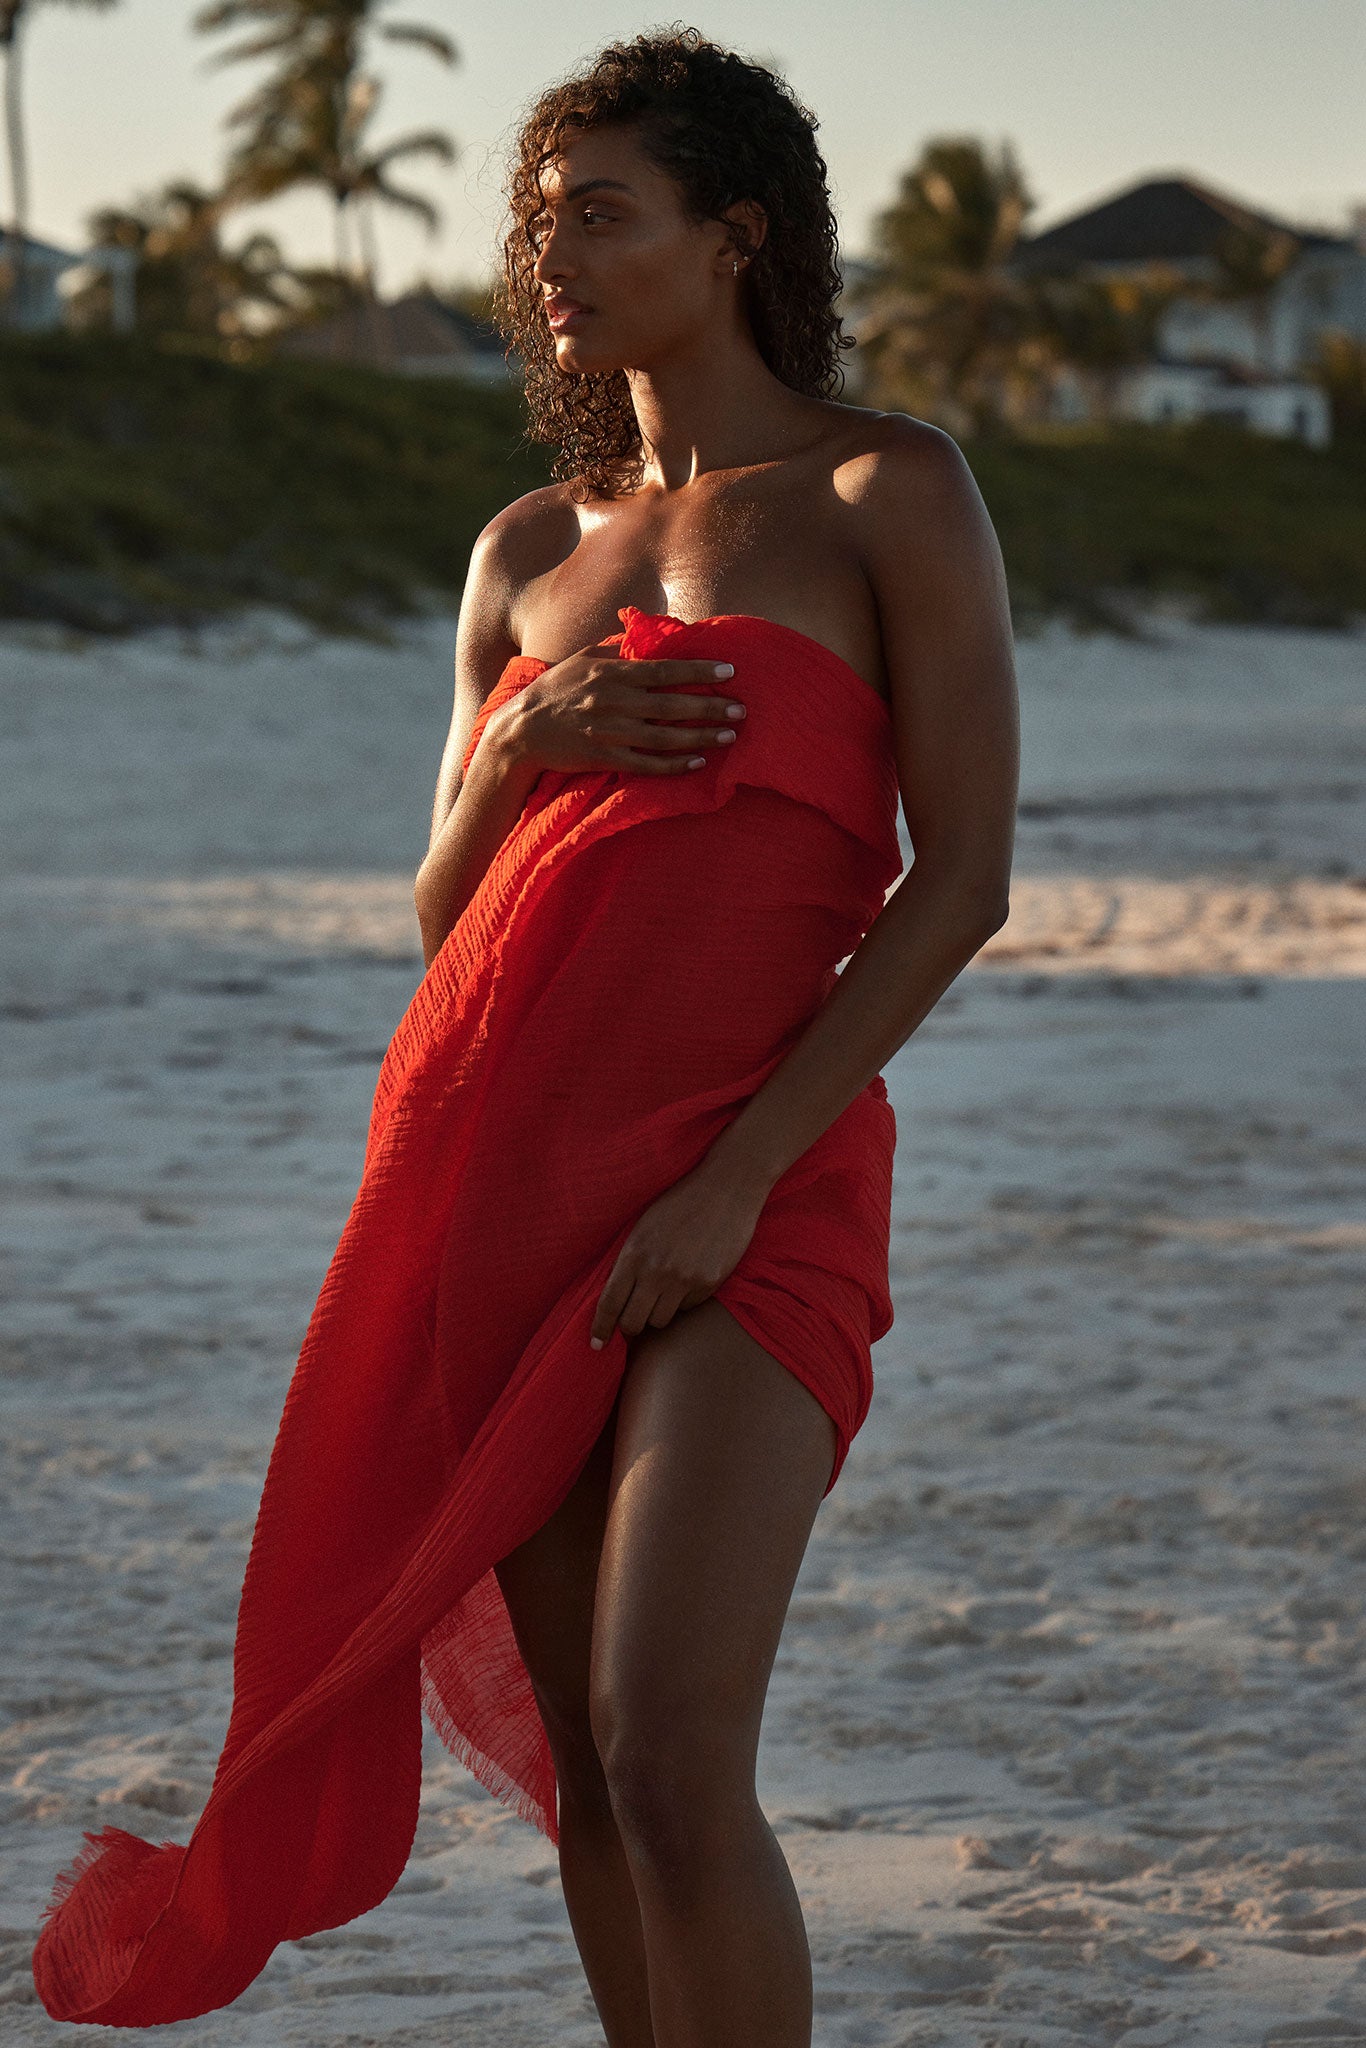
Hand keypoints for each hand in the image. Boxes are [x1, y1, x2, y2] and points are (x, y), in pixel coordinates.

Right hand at [502, 640, 746, 777]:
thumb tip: (641, 633)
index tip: (729, 671)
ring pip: (663, 737)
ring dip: (700, 737)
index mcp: (610, 672)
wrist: (519, 733)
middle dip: (710, 707)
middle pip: (671, 705)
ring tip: (729, 736)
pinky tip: (697, 763)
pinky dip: (673, 765)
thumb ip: (613, 647)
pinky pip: (646, 764)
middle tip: (741, 709)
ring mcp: (608, 732)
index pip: (664, 670)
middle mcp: (612, 701)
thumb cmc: (554, 691)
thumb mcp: (580, 659)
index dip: (698, 671)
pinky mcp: (603, 758)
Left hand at [589, 1164, 765, 1347]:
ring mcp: (684, 1279)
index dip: (601, 1328)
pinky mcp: (708, 1283)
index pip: (609, 1303)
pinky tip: (688, 1278)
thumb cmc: (680, 1202)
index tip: (596, 1344)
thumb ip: (629, 1260)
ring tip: (662, 1295)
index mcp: (634, 1254)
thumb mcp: (643, 1226)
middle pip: (634, 1322)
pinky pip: (688, 1307)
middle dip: (629, 1327)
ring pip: (660, 1320)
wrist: (725, 1188)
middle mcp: (657, 1271)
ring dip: (657, 1313)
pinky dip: (684, 1301)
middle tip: (631, 1324)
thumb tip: (616, 1297)